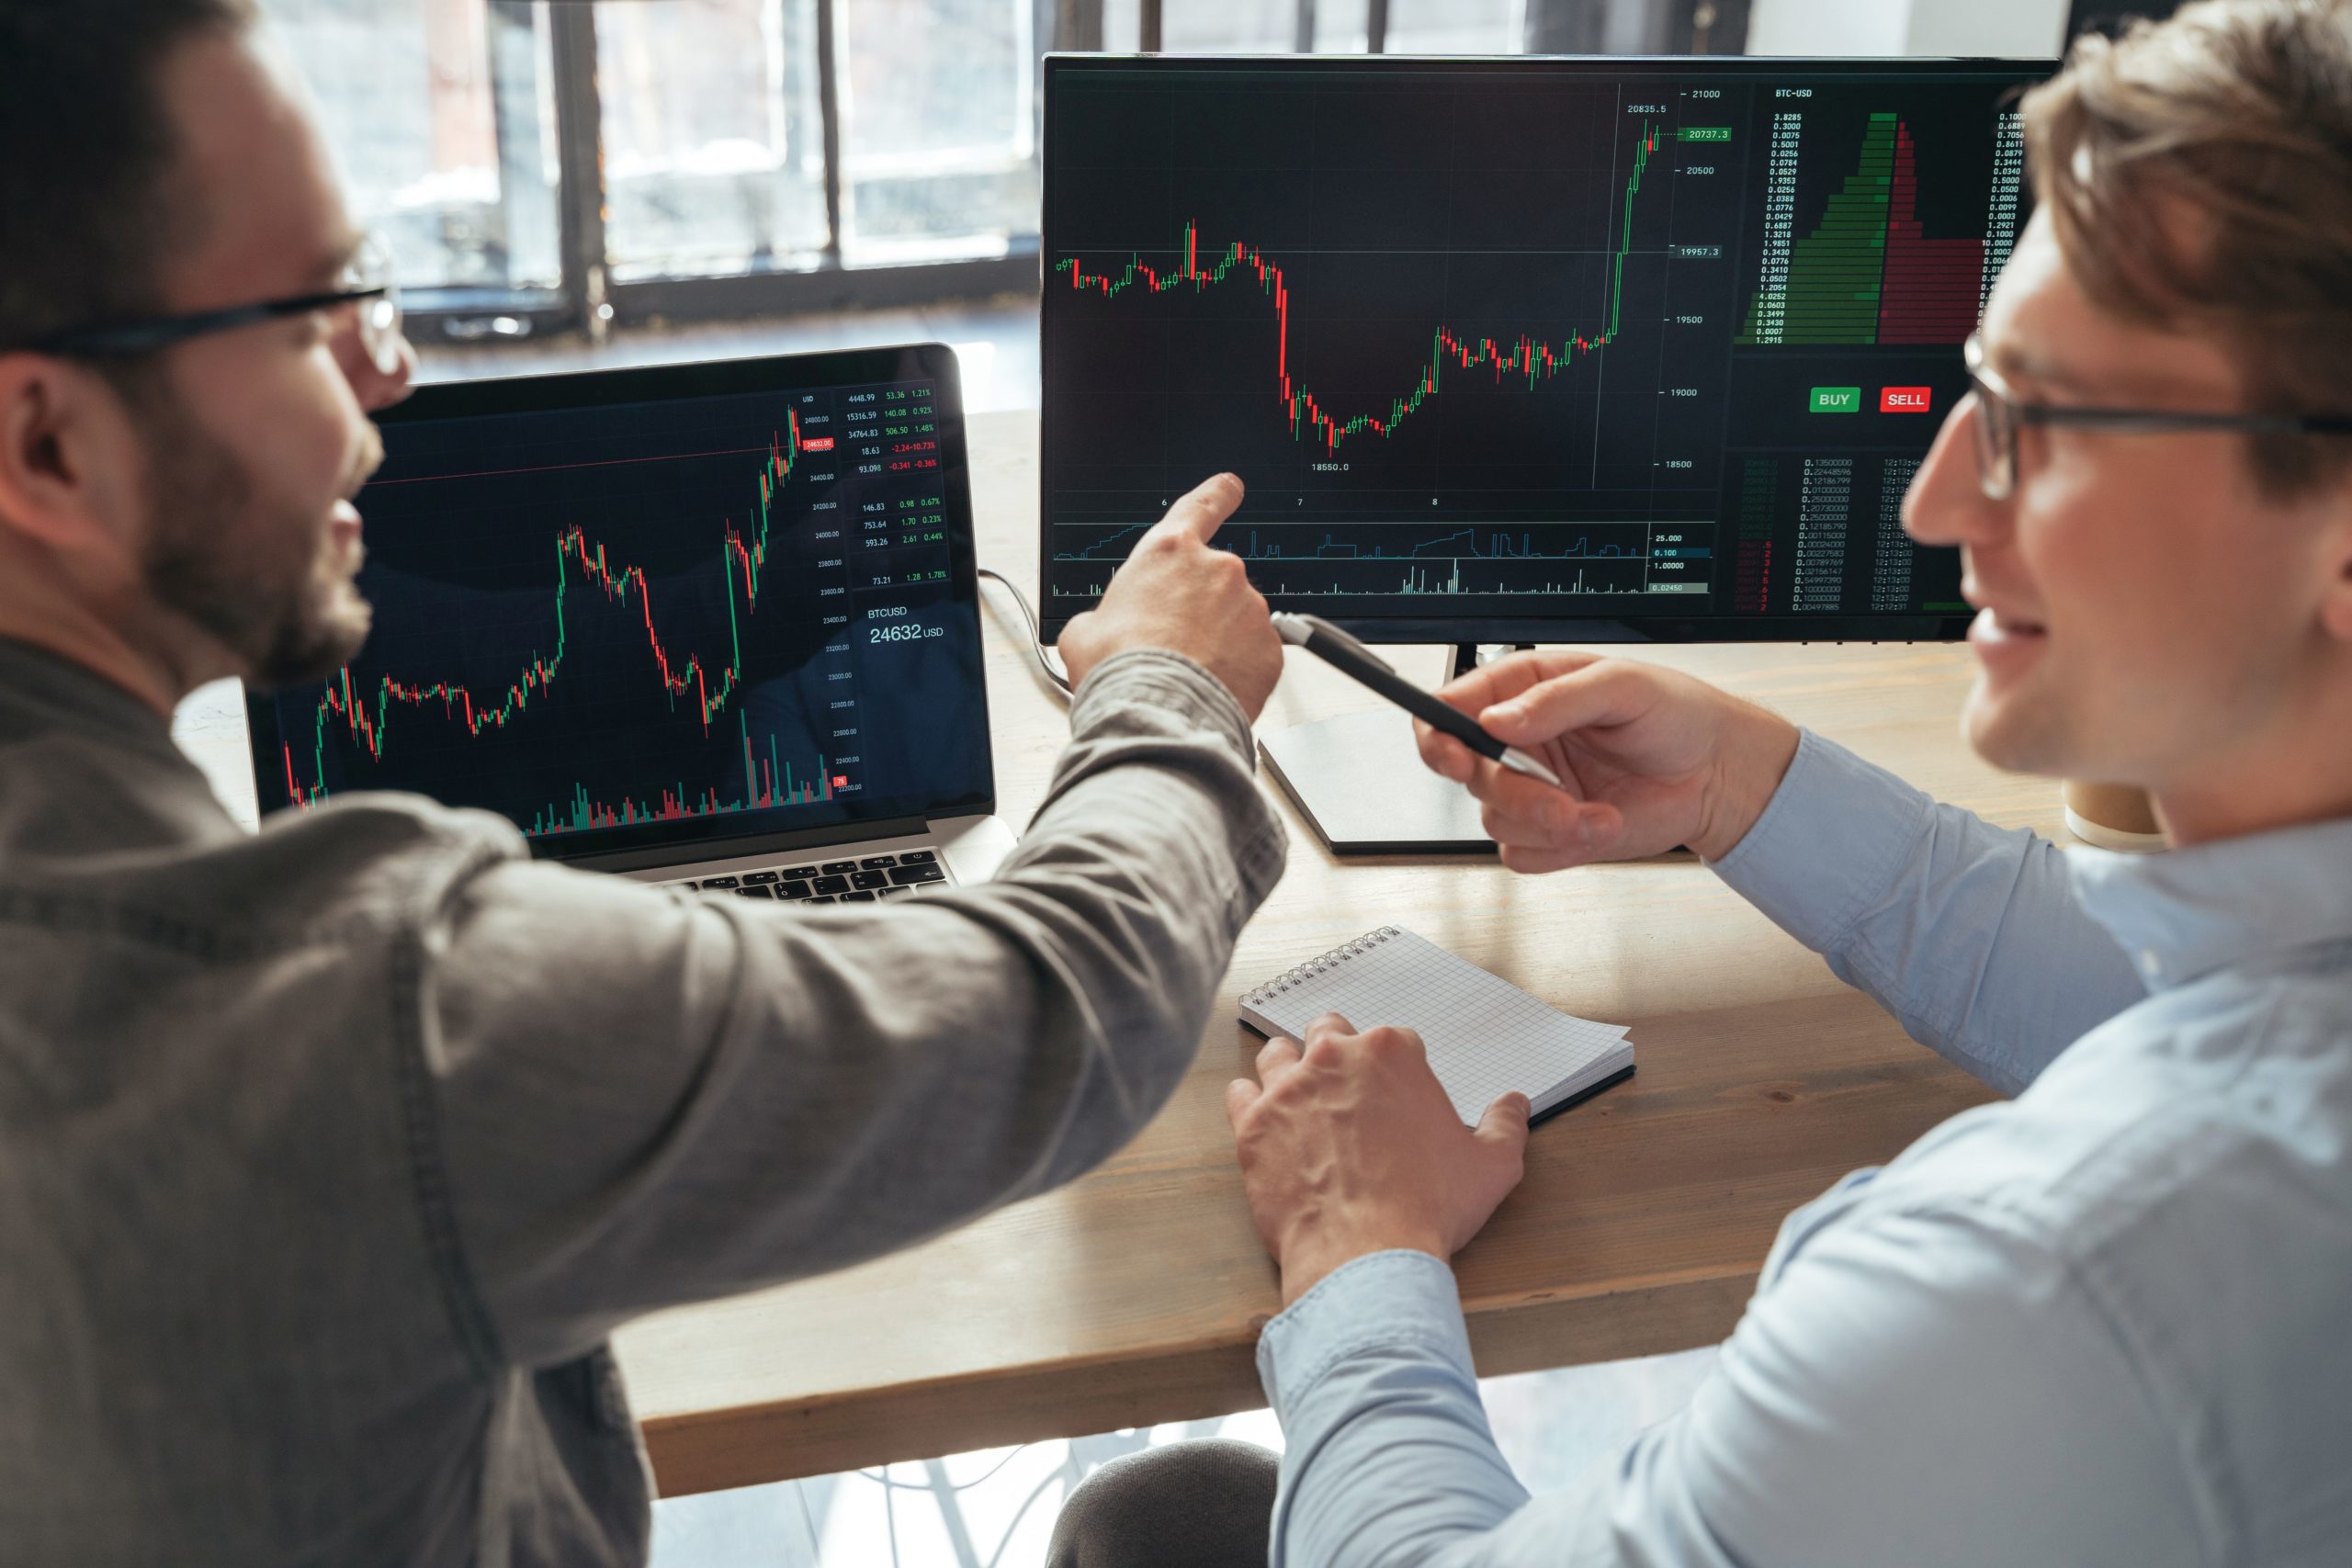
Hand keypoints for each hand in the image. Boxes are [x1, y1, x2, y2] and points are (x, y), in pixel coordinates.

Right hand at [1057, 473, 1281, 719]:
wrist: (1158, 713)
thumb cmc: (1121, 668)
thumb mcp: (1084, 632)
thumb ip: (1103, 616)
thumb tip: (1100, 630)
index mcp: (1169, 553)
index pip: (1200, 506)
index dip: (1217, 495)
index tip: (1230, 487)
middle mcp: (1218, 571)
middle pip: (1213, 582)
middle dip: (1198, 610)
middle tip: (1171, 645)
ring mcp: (1250, 608)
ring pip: (1236, 621)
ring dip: (1218, 641)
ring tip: (1187, 673)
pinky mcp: (1271, 647)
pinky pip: (1255, 654)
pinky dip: (1239, 668)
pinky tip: (1211, 685)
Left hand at [1225, 1012, 1530, 1305]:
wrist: (1366, 1255)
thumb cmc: (1428, 1208)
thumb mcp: (1491, 1167)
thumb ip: (1506, 1126)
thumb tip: (1514, 1104)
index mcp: (1392, 1054)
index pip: (1393, 1040)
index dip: (1396, 1069)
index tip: (1395, 1095)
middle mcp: (1335, 1058)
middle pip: (1329, 1031)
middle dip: (1338, 1054)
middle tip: (1347, 1090)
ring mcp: (1288, 1088)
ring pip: (1278, 1054)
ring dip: (1289, 1070)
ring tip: (1301, 1099)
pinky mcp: (1253, 1124)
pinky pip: (1240, 1093)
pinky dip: (1251, 1104)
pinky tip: (1266, 1122)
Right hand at [1415, 651, 1799, 867]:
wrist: (1715, 773)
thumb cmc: (1675, 714)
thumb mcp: (1621, 686)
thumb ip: (1555, 700)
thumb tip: (1498, 720)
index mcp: (1522, 692)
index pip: (1451, 709)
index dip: (1438, 733)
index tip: (1454, 755)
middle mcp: (1517, 742)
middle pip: (1467, 773)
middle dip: (1513, 791)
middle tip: (1557, 798)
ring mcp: (1531, 790)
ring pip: (1494, 818)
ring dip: (1547, 822)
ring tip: (1598, 812)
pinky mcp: (1549, 834)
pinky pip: (1522, 854)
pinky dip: (1559, 848)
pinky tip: (1599, 825)